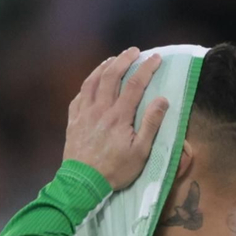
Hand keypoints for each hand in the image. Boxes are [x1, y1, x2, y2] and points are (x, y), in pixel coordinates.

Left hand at [63, 47, 169, 190]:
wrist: (82, 183)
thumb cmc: (115, 170)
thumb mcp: (140, 152)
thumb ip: (151, 124)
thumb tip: (163, 100)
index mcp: (119, 116)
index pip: (135, 84)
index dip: (146, 68)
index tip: (156, 58)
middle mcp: (100, 110)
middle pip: (111, 76)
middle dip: (124, 59)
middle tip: (134, 51)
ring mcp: (83, 114)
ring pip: (92, 82)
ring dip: (103, 67)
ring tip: (113, 59)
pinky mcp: (72, 121)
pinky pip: (78, 96)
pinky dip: (87, 85)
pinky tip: (91, 83)